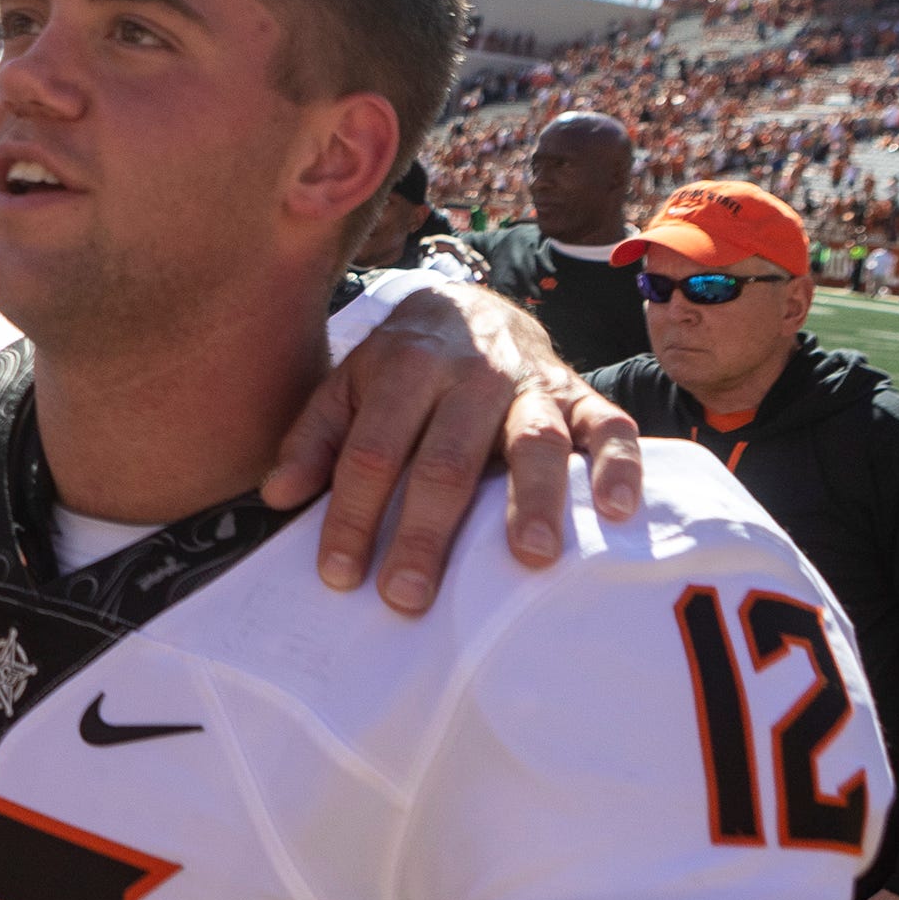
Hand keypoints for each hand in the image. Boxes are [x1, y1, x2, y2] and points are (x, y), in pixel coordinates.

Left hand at [263, 280, 641, 612]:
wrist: (469, 303)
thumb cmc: (399, 368)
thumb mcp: (345, 387)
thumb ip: (313, 438)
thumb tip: (278, 495)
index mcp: (404, 369)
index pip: (373, 451)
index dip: (353, 515)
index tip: (339, 575)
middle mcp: (471, 373)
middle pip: (447, 459)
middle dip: (427, 532)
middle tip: (409, 596)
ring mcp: (532, 383)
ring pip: (534, 441)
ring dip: (533, 500)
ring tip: (528, 558)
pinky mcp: (581, 394)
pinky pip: (610, 427)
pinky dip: (620, 467)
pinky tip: (616, 514)